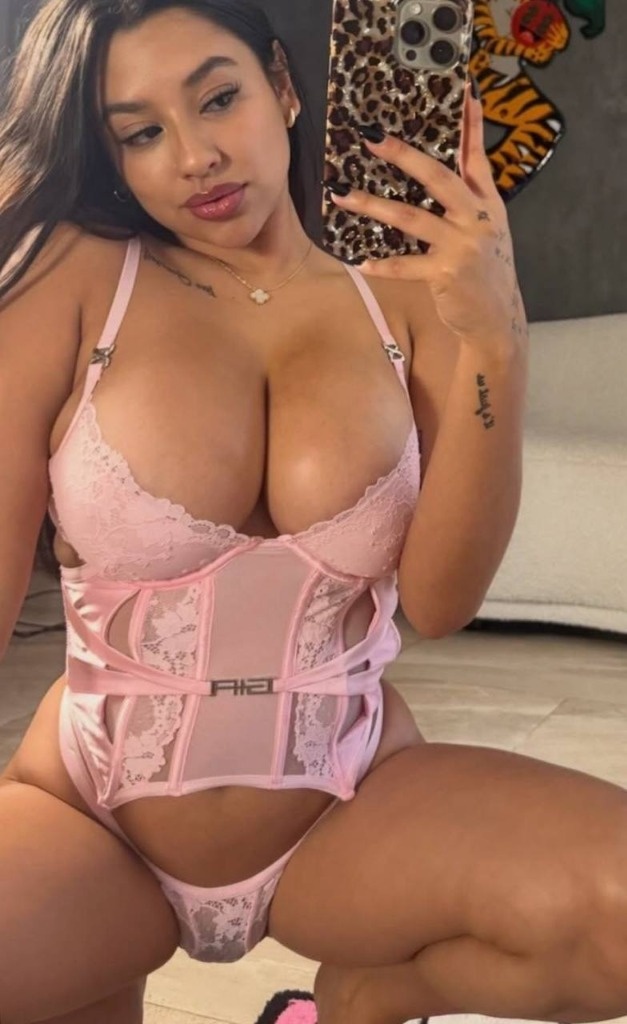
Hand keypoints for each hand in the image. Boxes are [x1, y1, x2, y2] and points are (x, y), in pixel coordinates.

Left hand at [328, 83, 527, 351]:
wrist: (497, 320)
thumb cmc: (485, 273)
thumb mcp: (488, 231)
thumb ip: (471, 200)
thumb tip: (449, 169)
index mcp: (487, 204)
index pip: (476, 157)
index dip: (470, 125)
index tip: (462, 92)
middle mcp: (476, 219)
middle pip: (438, 177)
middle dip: (403, 156)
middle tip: (372, 139)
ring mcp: (461, 246)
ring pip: (411, 218)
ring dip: (373, 205)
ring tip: (343, 195)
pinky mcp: (446, 273)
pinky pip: (406, 265)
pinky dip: (383, 265)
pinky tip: (361, 262)